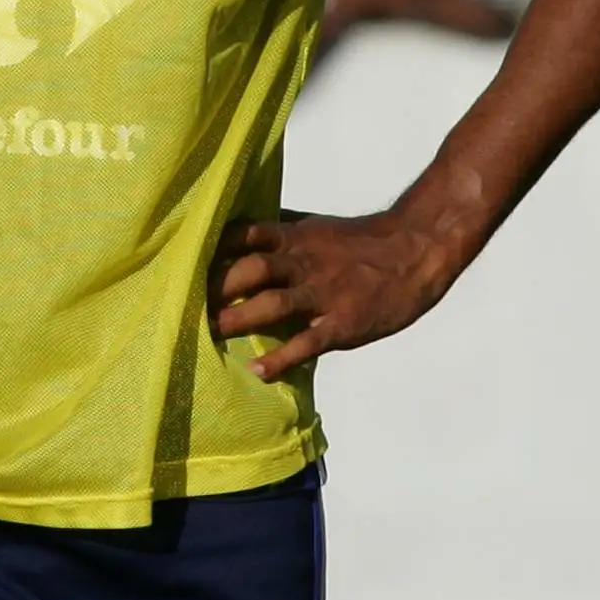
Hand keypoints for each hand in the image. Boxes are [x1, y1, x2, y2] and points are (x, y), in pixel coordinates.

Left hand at [207, 204, 476, 381]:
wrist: (416, 249)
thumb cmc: (362, 241)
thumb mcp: (317, 227)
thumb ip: (281, 233)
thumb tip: (241, 233)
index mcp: (296, 238)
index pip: (245, 236)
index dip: (213, 248)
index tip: (183, 261)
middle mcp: (305, 262)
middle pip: (251, 270)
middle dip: (217, 287)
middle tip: (184, 305)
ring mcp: (324, 293)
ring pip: (273, 304)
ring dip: (239, 319)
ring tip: (210, 334)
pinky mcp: (343, 322)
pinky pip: (308, 342)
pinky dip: (282, 358)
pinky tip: (258, 372)